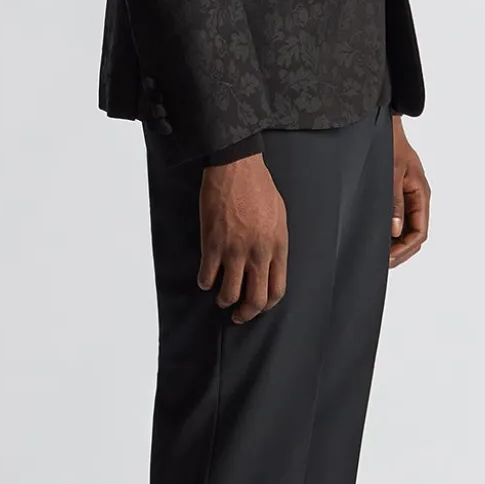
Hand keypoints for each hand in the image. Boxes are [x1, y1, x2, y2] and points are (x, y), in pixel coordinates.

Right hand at [198, 154, 288, 322]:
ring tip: (220, 297)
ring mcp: (235, 250)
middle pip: (255, 299)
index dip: (266, 305)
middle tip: (238, 315)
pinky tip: (205, 279)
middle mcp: (259, 253)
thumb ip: (275, 243)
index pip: (277, 290)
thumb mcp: (279, 217)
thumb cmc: (259, 188)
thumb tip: (269, 262)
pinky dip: (205, 282)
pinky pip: (207, 275)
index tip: (258, 307)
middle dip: (246, 313)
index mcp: (278, 247)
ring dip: (223, 300)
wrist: (236, 168)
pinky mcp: (213, 244)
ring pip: (230, 293)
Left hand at [389, 118, 429, 266]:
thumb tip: (394, 230)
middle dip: (399, 251)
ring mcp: (407, 197)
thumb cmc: (389, 145)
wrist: (383, 125)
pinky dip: (388, 232)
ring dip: (394, 244)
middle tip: (379, 262)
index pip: (419, 232)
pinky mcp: (396, 194)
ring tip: (376, 254)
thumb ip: (394, 202)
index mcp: (421, 194)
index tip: (387, 258)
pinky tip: (374, 237)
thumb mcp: (391, 173)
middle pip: (414, 235)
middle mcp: (417, 199)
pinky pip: (397, 220)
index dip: (404, 248)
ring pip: (405, 229)